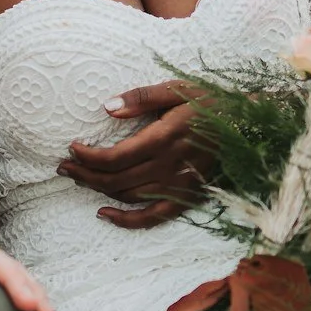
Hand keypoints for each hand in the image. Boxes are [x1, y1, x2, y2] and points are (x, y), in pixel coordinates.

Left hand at [62, 82, 209, 228]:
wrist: (246, 124)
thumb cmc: (208, 102)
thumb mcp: (176, 89)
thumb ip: (140, 98)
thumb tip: (107, 107)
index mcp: (165, 138)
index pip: (115, 157)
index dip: (88, 156)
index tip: (72, 148)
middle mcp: (170, 166)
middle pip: (115, 180)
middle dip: (84, 174)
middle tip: (64, 166)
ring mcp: (179, 186)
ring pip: (128, 196)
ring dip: (98, 191)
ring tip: (78, 178)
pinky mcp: (187, 198)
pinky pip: (152, 217)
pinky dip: (126, 221)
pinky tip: (104, 214)